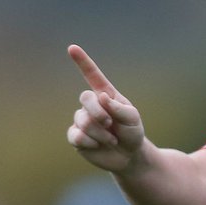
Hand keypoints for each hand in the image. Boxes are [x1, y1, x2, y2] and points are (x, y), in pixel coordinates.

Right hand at [66, 45, 145, 171]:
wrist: (129, 156)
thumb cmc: (132, 132)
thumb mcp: (133, 119)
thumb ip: (119, 108)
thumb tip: (102, 98)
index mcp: (105, 95)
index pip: (92, 75)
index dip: (83, 62)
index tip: (72, 48)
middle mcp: (91, 105)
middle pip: (85, 98)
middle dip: (100, 113)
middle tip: (111, 124)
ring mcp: (81, 120)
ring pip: (84, 121)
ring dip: (101, 133)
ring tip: (112, 139)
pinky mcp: (76, 137)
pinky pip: (77, 136)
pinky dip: (92, 142)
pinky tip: (98, 146)